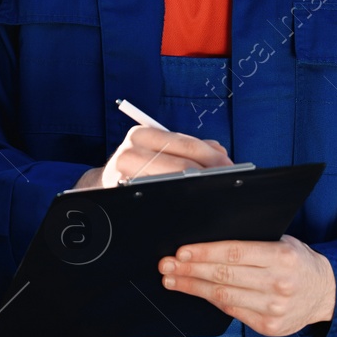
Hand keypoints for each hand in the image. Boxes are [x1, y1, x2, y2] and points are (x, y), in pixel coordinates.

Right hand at [75, 125, 232, 189]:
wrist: (104, 184)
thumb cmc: (139, 166)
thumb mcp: (160, 149)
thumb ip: (190, 147)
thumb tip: (220, 152)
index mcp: (143, 134)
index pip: (187, 145)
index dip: (213, 157)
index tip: (232, 167)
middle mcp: (131, 150)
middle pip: (182, 165)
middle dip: (210, 174)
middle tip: (230, 183)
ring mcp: (125, 174)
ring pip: (173, 182)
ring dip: (198, 188)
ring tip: (216, 192)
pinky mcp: (125, 194)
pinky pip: (160, 198)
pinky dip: (179, 200)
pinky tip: (193, 202)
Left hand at [158, 236, 335, 336]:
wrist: (327, 293)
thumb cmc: (298, 263)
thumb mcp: (283, 243)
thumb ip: (252, 243)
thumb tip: (207, 243)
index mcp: (282, 257)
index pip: (234, 253)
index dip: (204, 253)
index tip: (181, 252)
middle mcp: (279, 284)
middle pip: (224, 276)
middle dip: (190, 270)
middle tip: (166, 266)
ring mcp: (274, 308)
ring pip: (224, 296)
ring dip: (193, 288)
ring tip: (172, 280)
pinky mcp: (269, 326)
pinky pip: (232, 311)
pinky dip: (211, 300)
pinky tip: (196, 292)